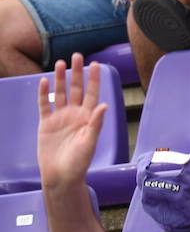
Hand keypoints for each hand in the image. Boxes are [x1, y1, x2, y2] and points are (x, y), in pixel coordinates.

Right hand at [37, 54, 108, 189]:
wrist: (61, 176)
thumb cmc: (79, 163)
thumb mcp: (90, 143)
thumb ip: (96, 124)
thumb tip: (104, 105)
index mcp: (88, 117)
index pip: (93, 93)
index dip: (94, 79)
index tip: (96, 63)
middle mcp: (75, 114)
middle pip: (76, 88)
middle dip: (77, 72)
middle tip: (76, 55)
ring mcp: (60, 118)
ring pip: (60, 94)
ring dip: (60, 79)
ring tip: (60, 63)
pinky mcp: (46, 124)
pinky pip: (44, 106)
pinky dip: (44, 94)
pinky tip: (43, 82)